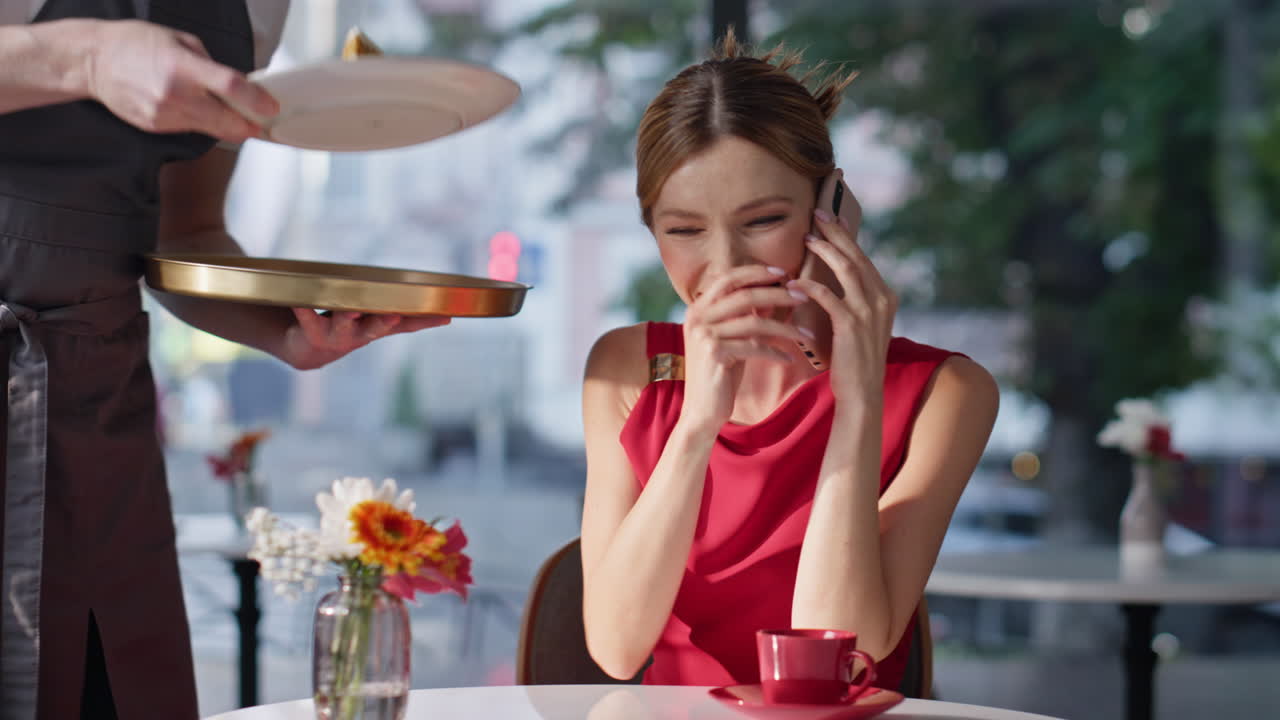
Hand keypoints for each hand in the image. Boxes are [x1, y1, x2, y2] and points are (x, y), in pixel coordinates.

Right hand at [85, 20, 277, 141]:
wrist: (93, 61)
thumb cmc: (135, 44)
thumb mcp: (179, 40)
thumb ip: (210, 64)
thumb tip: (237, 84)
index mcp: (183, 67)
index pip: (230, 87)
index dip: (256, 100)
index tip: (270, 107)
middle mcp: (174, 94)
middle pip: (226, 121)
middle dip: (247, 125)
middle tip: (258, 122)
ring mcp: (164, 115)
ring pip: (210, 129)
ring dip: (225, 125)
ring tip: (227, 112)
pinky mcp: (156, 127)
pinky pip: (189, 129)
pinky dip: (199, 122)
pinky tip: (192, 108)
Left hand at [282, 310, 450, 369]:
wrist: (308, 351)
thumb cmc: (349, 329)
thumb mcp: (378, 323)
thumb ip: (407, 319)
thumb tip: (447, 314)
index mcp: (378, 328)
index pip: (406, 326)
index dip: (425, 321)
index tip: (446, 315)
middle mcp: (359, 334)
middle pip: (374, 328)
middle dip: (383, 322)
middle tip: (394, 315)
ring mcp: (335, 334)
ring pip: (343, 324)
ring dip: (348, 317)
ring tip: (351, 309)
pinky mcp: (311, 330)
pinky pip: (306, 315)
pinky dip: (302, 309)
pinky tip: (298, 301)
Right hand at [680, 265, 810, 432]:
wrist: (702, 410)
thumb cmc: (721, 373)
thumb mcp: (733, 339)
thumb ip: (747, 315)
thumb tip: (776, 293)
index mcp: (699, 308)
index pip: (729, 279)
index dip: (756, 273)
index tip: (784, 273)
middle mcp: (697, 317)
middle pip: (745, 296)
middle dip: (778, 295)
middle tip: (804, 297)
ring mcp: (703, 334)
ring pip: (754, 322)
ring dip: (785, 328)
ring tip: (805, 335)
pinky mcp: (714, 353)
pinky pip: (754, 347)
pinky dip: (775, 352)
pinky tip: (789, 359)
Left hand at [787, 205, 896, 405]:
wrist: (862, 393)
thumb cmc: (854, 361)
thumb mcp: (860, 325)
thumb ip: (854, 301)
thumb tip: (836, 279)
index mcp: (885, 297)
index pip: (863, 258)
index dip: (845, 237)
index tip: (828, 219)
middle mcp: (882, 299)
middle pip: (856, 255)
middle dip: (836, 232)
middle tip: (817, 213)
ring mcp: (869, 311)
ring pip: (846, 268)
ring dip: (825, 250)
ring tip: (807, 238)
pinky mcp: (851, 324)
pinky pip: (828, 295)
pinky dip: (809, 285)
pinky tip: (794, 281)